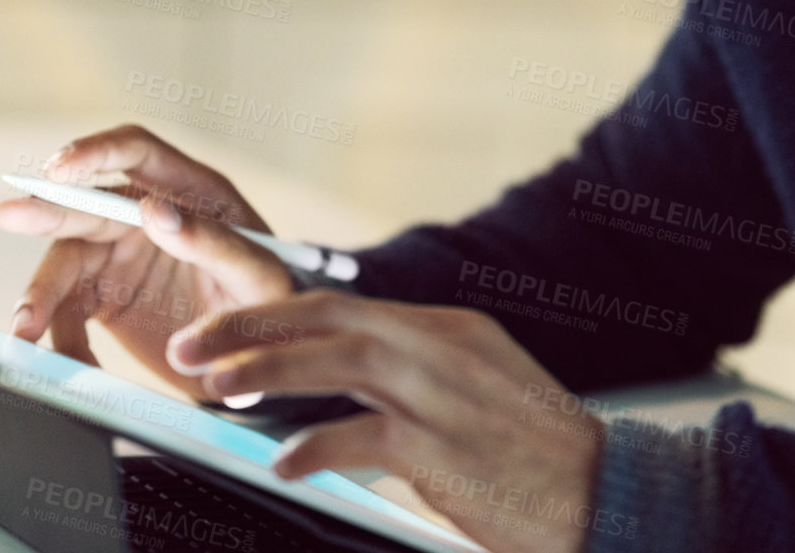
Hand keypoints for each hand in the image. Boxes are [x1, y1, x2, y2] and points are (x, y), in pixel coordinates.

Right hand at [0, 123, 291, 398]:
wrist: (269, 355)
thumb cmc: (274, 299)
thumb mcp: (257, 272)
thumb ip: (211, 241)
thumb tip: (155, 209)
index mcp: (192, 191)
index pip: (137, 151)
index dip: (96, 150)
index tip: (61, 167)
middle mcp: (149, 216)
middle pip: (88, 203)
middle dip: (48, 210)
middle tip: (9, 214)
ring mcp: (122, 255)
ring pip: (65, 262)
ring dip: (40, 294)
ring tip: (24, 331)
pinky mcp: (104, 298)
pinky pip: (68, 313)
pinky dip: (61, 340)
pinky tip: (72, 366)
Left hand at [173, 292, 611, 552]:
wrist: (606, 491)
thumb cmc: (536, 453)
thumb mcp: (476, 390)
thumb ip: (412, 377)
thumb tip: (338, 383)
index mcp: (447, 328)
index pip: (342, 304)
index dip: (274, 315)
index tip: (221, 328)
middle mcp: (443, 346)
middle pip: (329, 317)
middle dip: (250, 327)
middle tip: (188, 348)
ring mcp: (446, 394)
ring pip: (338, 361)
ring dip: (267, 372)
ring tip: (212, 389)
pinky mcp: (447, 448)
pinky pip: (365, 438)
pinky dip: (317, 446)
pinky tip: (284, 462)